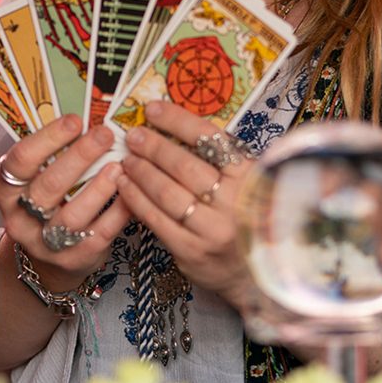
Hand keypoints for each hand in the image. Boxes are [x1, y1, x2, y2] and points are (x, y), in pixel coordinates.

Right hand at [0, 115, 131, 289]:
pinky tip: (131, 192)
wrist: (46, 259)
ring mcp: (45, 244)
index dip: (48, 138)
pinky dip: (117, 212)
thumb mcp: (39, 176)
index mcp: (7, 189)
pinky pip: (98, 235)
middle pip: (48, 187)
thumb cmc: (49, 201)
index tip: (76, 120)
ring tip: (120, 164)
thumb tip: (91, 111)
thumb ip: (56, 151)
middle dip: (79, 157)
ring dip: (99, 187)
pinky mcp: (73, 260)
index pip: (20, 161)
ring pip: (72, 215)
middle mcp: (20, 218)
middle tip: (105, 134)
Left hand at [115, 101, 255, 309]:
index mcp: (250, 176)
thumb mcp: (246, 182)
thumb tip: (174, 126)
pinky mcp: (192, 252)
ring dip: (141, 172)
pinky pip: (157, 220)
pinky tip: (125, 186)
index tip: (153, 109)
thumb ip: (219, 158)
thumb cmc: (246, 217)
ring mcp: (213, 230)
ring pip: (167, 193)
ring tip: (127, 159)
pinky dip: (137, 200)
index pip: (210, 139)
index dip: (178, 121)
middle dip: (153, 147)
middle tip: (133, 135)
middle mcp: (234, 202)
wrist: (256, 273)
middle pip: (185, 166)